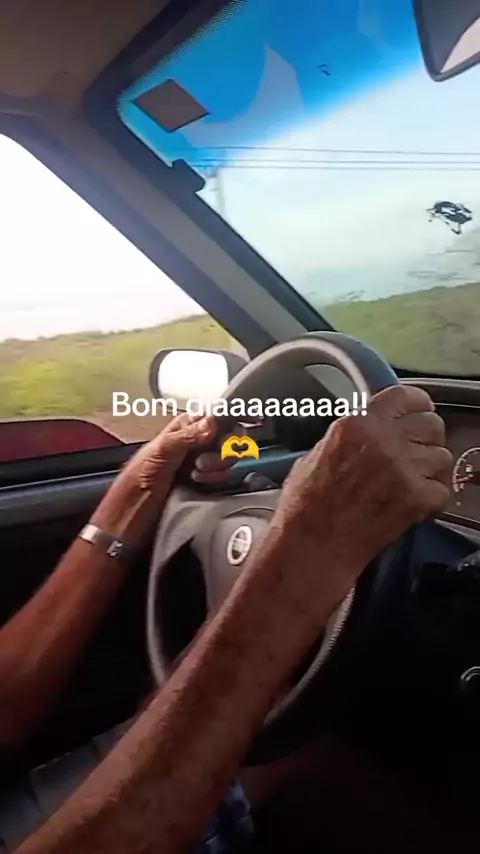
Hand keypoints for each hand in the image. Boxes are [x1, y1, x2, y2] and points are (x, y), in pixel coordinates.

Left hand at [91, 414, 231, 547]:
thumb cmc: (140, 474)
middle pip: (229, 437)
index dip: (227, 422)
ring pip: (228, 457)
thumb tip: (212, 422)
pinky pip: (225, 475)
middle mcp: (198, 440)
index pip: (217, 415)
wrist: (136, 507)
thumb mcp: (162, 449)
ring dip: (216, 467)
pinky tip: (198, 481)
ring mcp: (204, 460)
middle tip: (201, 461)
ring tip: (195, 473)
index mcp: (187, 426)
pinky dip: (215, 479)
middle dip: (221, 450)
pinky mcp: (208, 479)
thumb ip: (188, 435)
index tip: (231, 432)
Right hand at [270, 385, 451, 595]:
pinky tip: (414, 504)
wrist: (312, 546)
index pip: (405, 397)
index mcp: (357, 424)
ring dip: (430, 469)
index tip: (421, 412)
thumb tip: (370, 428)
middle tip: (417, 451)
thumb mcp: (317, 453)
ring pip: (442, 456)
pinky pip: (443, 489)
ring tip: (413, 483)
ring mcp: (402, 469)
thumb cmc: (305, 506)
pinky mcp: (415, 498)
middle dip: (428, 437)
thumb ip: (350, 436)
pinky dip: (432, 499)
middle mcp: (383, 440)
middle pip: (432, 424)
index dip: (418, 404)